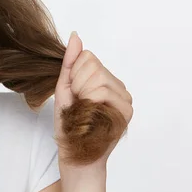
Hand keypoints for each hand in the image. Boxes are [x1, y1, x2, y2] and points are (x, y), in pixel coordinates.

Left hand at [54, 31, 132, 166]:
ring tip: (84, 112)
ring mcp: (125, 99)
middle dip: (77, 84)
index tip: (73, 93)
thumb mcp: (64, 88)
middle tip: (79, 105)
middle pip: (93, 65)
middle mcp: (119, 87)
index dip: (73, 74)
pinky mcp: (126, 112)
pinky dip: (89, 103)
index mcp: (106, 80)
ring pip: (98, 78)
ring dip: (82, 95)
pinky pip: (102, 92)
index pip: (87, 57)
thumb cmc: (69, 125)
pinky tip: (91, 117)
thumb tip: (75, 35)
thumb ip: (70, 62)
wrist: (75, 156)